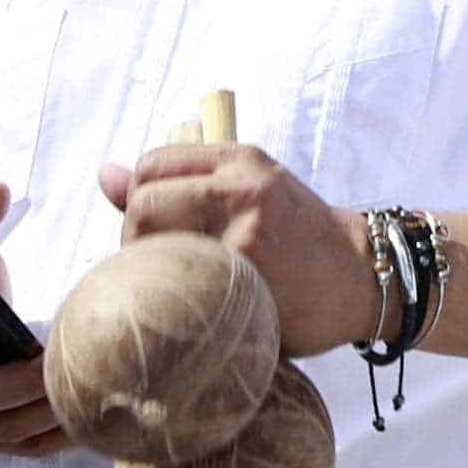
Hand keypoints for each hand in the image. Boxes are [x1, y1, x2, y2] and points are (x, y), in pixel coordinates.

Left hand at [100, 141, 377, 356]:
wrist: (363, 274)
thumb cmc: (298, 237)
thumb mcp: (248, 192)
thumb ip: (180, 186)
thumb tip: (104, 174)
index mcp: (240, 158)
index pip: (151, 167)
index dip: (141, 202)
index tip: (160, 231)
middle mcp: (242, 186)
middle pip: (144, 204)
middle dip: (137, 240)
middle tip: (164, 267)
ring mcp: (244, 231)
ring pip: (155, 245)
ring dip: (152, 271)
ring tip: (180, 287)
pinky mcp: (247, 274)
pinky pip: (180, 285)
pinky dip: (177, 300)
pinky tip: (198, 309)